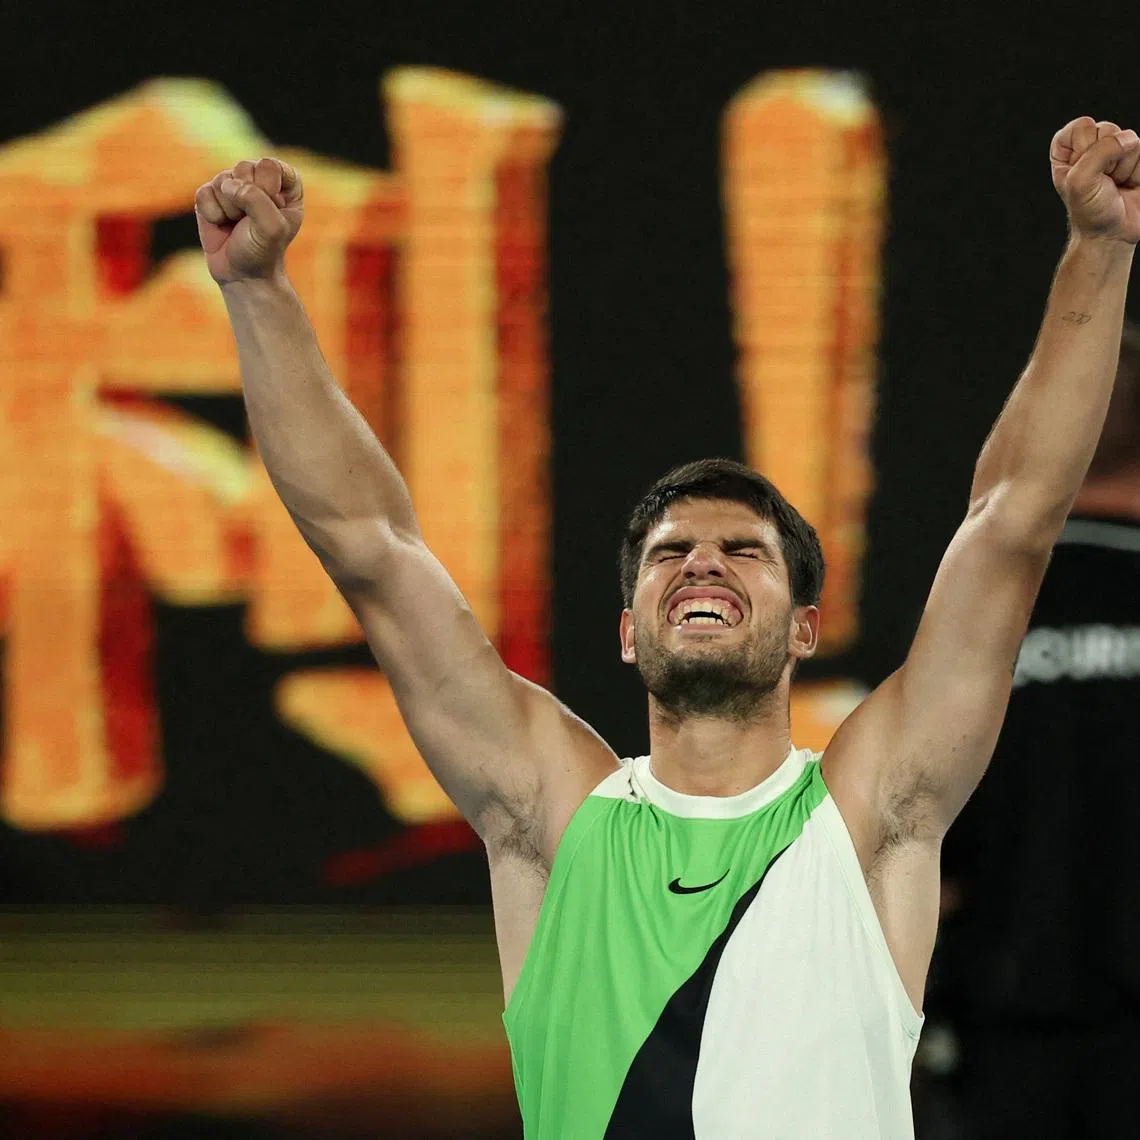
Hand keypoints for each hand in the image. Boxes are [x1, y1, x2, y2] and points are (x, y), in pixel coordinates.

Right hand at [195, 158, 303, 283]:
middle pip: (244, 168)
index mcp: (285, 185)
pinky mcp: (211, 195)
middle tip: (251, 222)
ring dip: (229, 209)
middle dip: (246, 200)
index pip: (271, 166)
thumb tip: (228, 185)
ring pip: (223, 180)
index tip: (272, 210)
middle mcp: (260, 181)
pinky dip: (212, 213)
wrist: (241, 274)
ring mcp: (234, 186)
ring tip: (237, 224)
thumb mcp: (272, 228)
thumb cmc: (263, 251)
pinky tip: (221, 224)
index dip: (268, 188)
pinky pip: (204, 192)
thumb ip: (256, 199)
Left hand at [1051, 117, 1139, 243]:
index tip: (1081, 171)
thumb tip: (1129, 138)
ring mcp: (1114, 151)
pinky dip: (1137, 170)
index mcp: (1067, 151)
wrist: (1114, 234)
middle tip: (1102, 181)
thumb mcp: (1081, 182)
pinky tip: (1129, 183)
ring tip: (1115, 183)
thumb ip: (1099, 153)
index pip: (1081, 126)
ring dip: (1123, 166)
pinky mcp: (1135, 158)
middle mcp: (1090, 147)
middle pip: (1107, 129)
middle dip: (1107, 158)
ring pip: (1128, 138)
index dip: (1084, 148)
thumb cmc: (1090, 211)